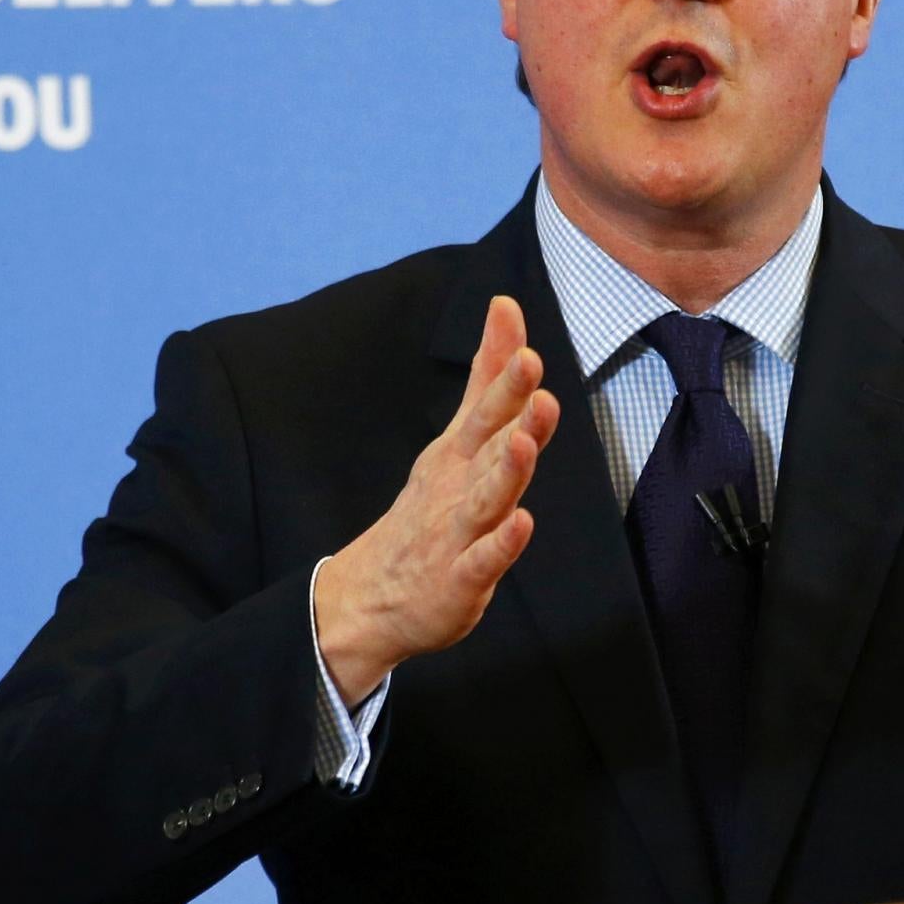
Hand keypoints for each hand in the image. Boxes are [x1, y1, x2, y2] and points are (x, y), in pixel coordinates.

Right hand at [313, 295, 561, 703]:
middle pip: (487, 441)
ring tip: (524, 440)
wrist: (374, 596)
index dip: (508, 375)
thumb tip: (505, 307)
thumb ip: (488, 376)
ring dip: (506, 469)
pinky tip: (520, 524)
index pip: (487, 407)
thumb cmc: (432, 508)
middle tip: (530, 366)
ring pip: (486, 498)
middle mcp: (459, 486)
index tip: (527, 341)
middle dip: (509, 404)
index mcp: (461, 454)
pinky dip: (500, 544)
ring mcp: (457, 533)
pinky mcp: (459, 579)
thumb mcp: (459, 438)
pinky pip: (482, 561)